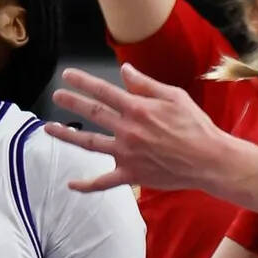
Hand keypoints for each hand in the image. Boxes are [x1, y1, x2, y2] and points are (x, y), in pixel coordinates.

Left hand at [47, 61, 237, 193]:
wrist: (208, 160)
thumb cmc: (195, 126)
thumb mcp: (174, 97)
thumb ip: (145, 85)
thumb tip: (125, 71)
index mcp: (137, 108)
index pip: (103, 91)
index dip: (83, 82)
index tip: (67, 76)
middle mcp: (127, 130)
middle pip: (93, 113)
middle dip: (72, 103)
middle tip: (56, 96)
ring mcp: (126, 154)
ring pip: (90, 144)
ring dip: (68, 135)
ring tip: (50, 128)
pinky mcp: (131, 175)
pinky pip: (103, 183)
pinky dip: (86, 186)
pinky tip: (71, 184)